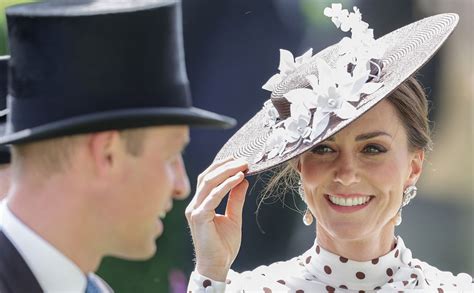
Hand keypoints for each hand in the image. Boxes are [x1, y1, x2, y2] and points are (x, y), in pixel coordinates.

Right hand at [185, 158, 248, 280]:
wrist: (217, 265)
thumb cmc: (223, 245)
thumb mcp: (233, 217)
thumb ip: (236, 199)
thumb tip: (243, 180)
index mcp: (200, 204)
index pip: (207, 178)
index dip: (221, 166)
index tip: (238, 159)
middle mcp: (194, 205)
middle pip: (207, 176)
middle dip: (225, 165)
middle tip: (243, 160)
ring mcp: (195, 210)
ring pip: (208, 182)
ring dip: (227, 171)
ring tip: (243, 166)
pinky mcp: (199, 217)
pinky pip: (213, 196)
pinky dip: (226, 185)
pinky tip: (238, 179)